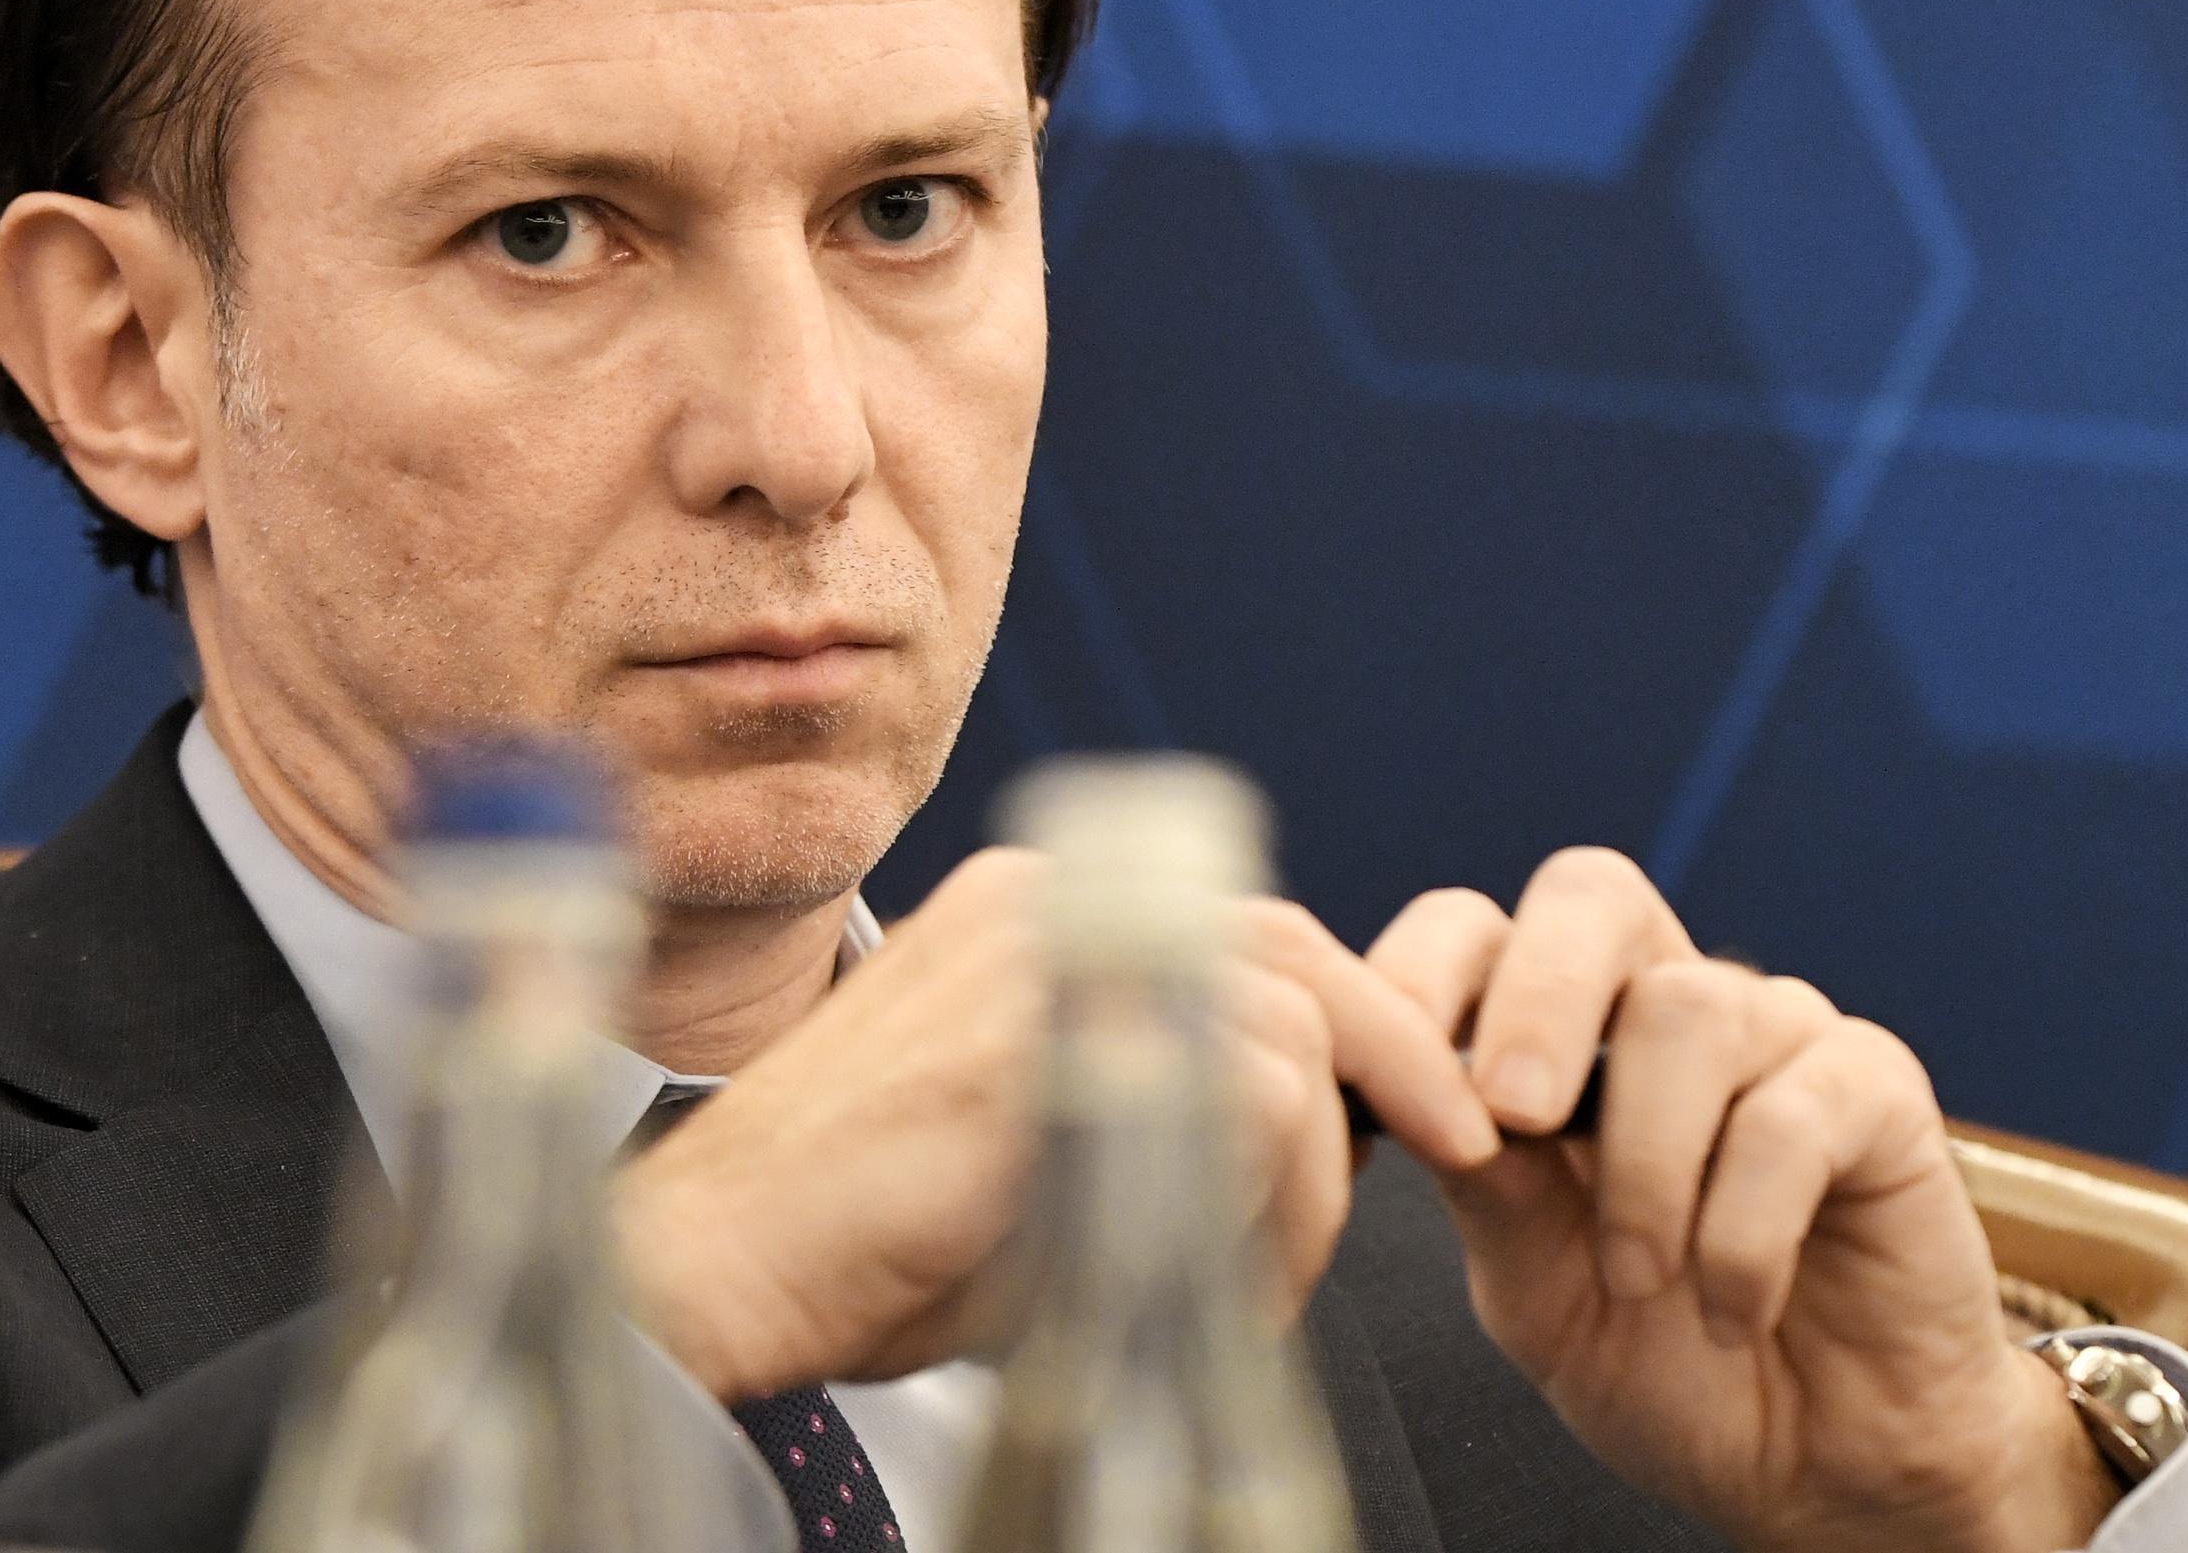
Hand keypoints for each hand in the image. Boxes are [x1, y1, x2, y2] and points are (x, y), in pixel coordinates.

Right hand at [613, 848, 1495, 1397]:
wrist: (721, 1264)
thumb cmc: (864, 1234)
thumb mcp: (1033, 1130)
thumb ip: (1150, 1087)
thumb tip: (1302, 1114)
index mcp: (1036, 910)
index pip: (1247, 926)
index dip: (1355, 1011)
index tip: (1425, 1100)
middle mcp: (1044, 907)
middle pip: (1288, 950)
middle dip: (1396, 1054)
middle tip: (1465, 1142)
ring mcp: (1038, 964)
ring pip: (1280, 1044)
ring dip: (1313, 1180)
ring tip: (1256, 1276)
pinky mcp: (1039, 1043)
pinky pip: (1237, 1104)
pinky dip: (1269, 1206)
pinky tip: (1216, 1280)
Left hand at [1366, 850, 2121, 1552]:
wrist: (1820, 1472)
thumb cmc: (1669, 1367)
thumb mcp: (1533, 1286)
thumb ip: (1482, 1187)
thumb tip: (1416, 1096)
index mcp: (1563, 1035)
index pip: (1476, 930)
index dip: (1421, 971)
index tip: (1388, 1068)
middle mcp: (1667, 1007)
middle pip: (1592, 895)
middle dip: (1536, 997)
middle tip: (1514, 1115)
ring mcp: (1778, 1037)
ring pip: (1690, 1010)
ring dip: (1644, 1163)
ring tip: (1639, 1278)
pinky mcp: (1876, 1093)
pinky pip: (1795, 1113)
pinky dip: (1742, 1227)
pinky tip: (1728, 1308)